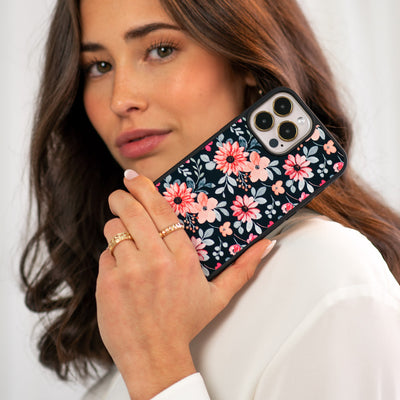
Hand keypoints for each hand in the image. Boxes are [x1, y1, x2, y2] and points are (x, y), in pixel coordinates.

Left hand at [96, 172, 274, 398]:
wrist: (155, 356)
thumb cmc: (186, 324)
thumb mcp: (219, 296)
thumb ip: (243, 268)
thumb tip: (267, 246)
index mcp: (183, 258)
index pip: (161, 210)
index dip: (144, 189)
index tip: (134, 178)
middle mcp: (156, 260)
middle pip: (132, 211)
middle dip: (121, 197)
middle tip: (119, 194)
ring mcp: (130, 271)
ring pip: (113, 231)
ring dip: (116, 229)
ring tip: (124, 239)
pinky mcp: (108, 283)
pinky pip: (104, 255)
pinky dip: (110, 257)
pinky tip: (121, 271)